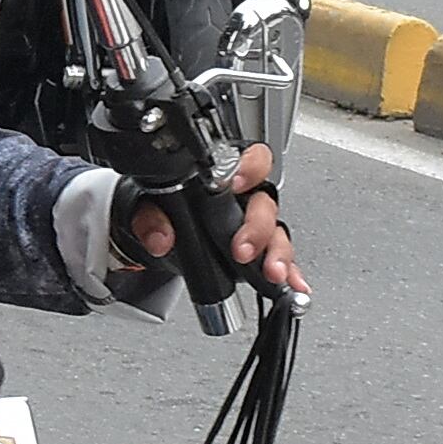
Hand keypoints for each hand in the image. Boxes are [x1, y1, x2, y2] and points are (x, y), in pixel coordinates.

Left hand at [123, 143, 305, 295]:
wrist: (165, 236)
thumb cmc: (165, 210)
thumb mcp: (150, 208)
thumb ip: (151, 218)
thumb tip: (161, 237)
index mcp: (224, 175)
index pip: (250, 160)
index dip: (249, 168)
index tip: (236, 183)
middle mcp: (246, 198)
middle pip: (265, 203)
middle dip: (258, 227)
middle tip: (242, 248)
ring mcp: (256, 226)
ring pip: (277, 233)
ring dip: (276, 253)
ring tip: (271, 272)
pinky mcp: (260, 252)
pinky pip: (281, 260)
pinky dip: (289, 273)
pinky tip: (292, 283)